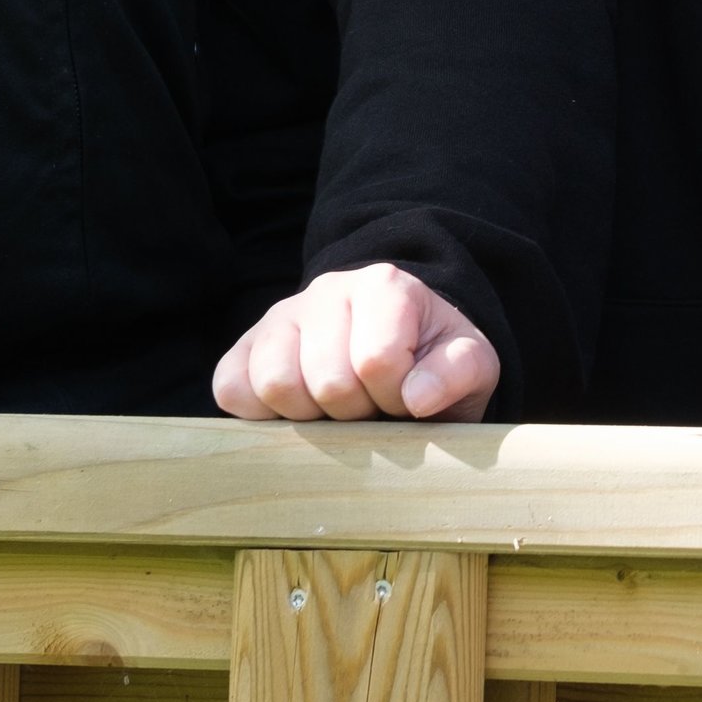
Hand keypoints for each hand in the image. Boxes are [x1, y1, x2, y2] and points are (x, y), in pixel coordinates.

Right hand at [210, 262, 499, 423]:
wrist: (397, 346)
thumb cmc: (432, 361)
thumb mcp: (470, 364)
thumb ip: (459, 373)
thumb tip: (417, 397)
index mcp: (385, 285)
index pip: (376, 361)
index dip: (395, 398)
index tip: (409, 400)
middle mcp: (326, 290)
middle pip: (326, 379)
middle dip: (356, 412)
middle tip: (372, 409)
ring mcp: (279, 317)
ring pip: (274, 383)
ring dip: (310, 416)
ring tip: (336, 411)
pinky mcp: (244, 347)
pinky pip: (231, 388)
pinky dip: (261, 415)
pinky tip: (297, 413)